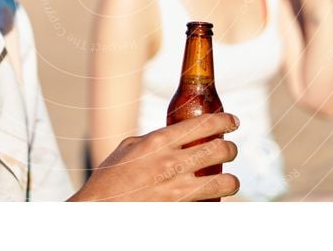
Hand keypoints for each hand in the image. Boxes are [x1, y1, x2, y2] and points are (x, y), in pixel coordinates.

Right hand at [70, 113, 239, 201]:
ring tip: (229, 180)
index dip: (225, 121)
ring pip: (224, 181)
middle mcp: (171, 163)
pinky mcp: (180, 210)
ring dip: (231, 180)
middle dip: (231, 148)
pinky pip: (208, 204)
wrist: (99, 211)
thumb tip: (173, 138)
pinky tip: (211, 200)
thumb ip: (153, 140)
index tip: (233, 122)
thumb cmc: (109, 179)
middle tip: (230, 149)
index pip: (204, 124)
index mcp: (159, 141)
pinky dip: (213, 202)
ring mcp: (177, 190)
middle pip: (220, 149)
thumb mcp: (128, 149)